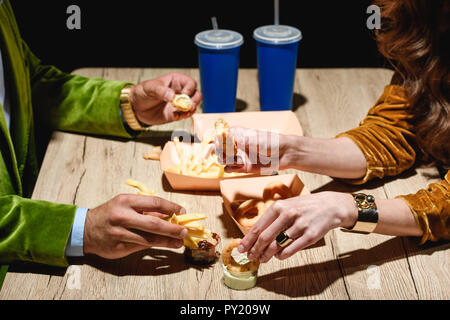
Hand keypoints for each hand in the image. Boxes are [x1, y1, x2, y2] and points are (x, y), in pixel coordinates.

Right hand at [83, 194, 187, 258]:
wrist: (85, 229)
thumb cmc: (110, 214)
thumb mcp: (125, 205)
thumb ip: (145, 209)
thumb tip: (169, 215)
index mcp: (125, 201)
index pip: (154, 202)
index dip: (171, 207)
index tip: (181, 211)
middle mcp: (122, 216)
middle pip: (154, 223)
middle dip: (172, 228)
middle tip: (184, 231)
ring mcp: (120, 233)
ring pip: (149, 238)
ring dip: (167, 241)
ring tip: (179, 241)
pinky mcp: (119, 247)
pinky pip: (141, 246)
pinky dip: (156, 246)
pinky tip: (166, 245)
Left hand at [129, 72, 201, 124]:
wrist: (136, 108)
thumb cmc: (142, 93)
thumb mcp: (149, 88)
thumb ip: (161, 91)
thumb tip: (173, 97)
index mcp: (176, 81)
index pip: (190, 83)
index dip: (190, 89)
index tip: (183, 94)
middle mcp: (180, 91)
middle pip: (196, 94)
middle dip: (194, 101)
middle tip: (188, 106)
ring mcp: (179, 103)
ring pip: (193, 105)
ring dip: (190, 110)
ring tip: (182, 112)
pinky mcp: (177, 114)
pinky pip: (186, 115)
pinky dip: (183, 116)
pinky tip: (175, 116)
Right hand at [217, 127, 298, 173]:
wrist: (285, 154)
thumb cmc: (272, 142)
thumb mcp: (255, 139)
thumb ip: (239, 140)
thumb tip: (226, 137)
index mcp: (238, 134)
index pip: (221, 135)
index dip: (216, 140)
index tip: (215, 144)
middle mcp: (237, 145)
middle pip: (219, 149)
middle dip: (221, 152)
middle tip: (229, 154)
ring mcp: (239, 156)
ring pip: (224, 160)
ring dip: (227, 161)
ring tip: (238, 160)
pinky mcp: (243, 167)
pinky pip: (230, 169)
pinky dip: (231, 168)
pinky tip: (238, 166)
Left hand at [238, 192, 357, 262]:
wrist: (329, 206)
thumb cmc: (303, 207)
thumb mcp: (286, 206)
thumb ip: (271, 219)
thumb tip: (253, 235)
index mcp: (279, 206)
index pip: (258, 227)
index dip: (248, 240)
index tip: (241, 249)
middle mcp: (288, 214)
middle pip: (265, 237)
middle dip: (255, 250)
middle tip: (251, 257)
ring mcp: (300, 225)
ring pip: (277, 245)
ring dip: (267, 255)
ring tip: (263, 259)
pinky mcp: (310, 235)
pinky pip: (291, 250)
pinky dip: (282, 256)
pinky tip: (278, 256)